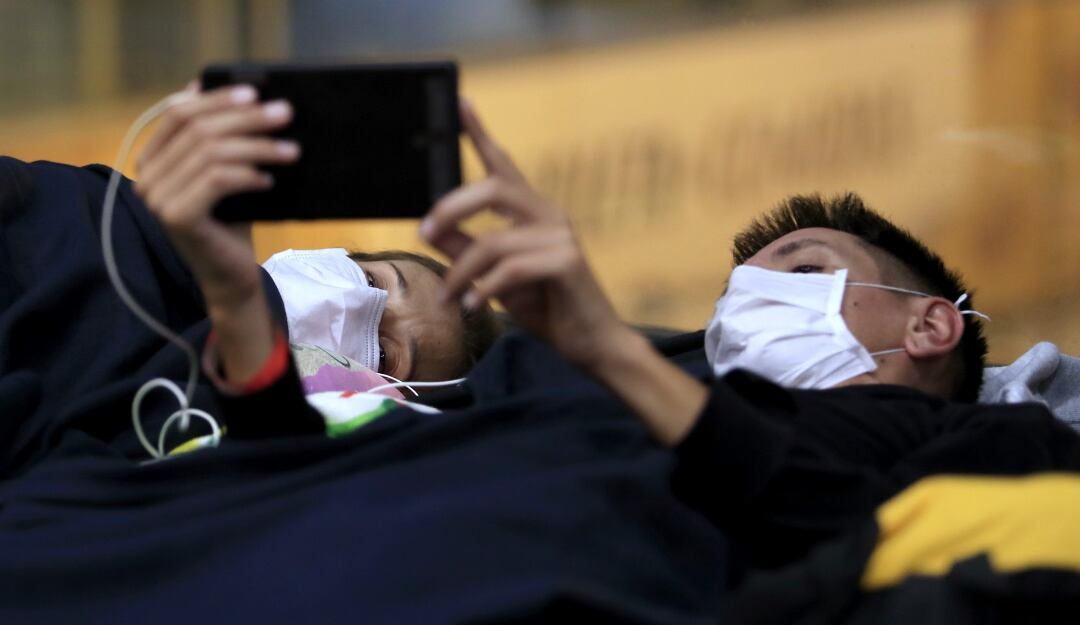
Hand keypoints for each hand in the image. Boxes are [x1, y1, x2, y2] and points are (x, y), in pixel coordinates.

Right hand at [133, 83, 299, 309]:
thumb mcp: (225, 173)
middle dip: (246, 118)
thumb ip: (219, 139)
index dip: (217, 98)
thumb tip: (241, 95)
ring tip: (292, 150)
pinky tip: (270, 180)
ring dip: (258, 146)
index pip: (179, 112)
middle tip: (285, 113)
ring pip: (211, 152)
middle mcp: (146, 176)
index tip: (255, 92)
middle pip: (198, 129)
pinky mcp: (177, 217)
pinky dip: (248, 174)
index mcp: (152, 158)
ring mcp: (157, 198)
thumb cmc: (230, 222)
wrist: (230, 276)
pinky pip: (218, 180)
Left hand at [421, 99, 632, 371]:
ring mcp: (561, 237)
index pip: (504, 165)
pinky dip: (483, 289)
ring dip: (460, 273)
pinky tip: (473, 306)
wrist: (594, 344)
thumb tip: (430, 229)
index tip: (461, 103)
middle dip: (451, 208)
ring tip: (449, 298)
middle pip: (493, 188)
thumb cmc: (549, 308)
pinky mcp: (566, 262)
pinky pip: (509, 270)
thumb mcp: (497, 278)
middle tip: (425, 232)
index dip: (481, 133)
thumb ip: (467, 251)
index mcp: (534, 212)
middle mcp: (550, 215)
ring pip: (492, 242)